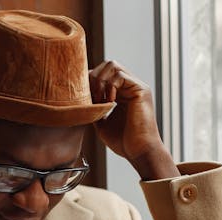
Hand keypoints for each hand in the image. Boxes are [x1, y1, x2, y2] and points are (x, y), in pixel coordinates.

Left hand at [89, 61, 177, 179]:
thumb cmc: (123, 142)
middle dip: (93, 78)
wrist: (138, 151)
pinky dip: (109, 86)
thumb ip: (95, 109)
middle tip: (91, 98)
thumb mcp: (102, 123)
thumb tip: (80, 102)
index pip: (103, 74)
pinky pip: (120, 75)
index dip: (89, 81)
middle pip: (106, 65)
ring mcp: (136, 86)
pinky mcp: (141, 90)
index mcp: (122, 93)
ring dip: (100, 81)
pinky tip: (109, 102)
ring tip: (99, 100)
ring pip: (112, 65)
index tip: (83, 97)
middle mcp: (130, 87)